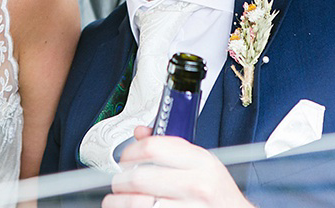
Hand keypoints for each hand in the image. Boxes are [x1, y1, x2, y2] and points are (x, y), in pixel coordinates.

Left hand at [103, 126, 252, 207]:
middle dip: (120, 180)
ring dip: (118, 202)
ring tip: (116, 200)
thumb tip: (140, 132)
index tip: (124, 159)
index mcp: (200, 161)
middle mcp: (197, 185)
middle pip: (140, 177)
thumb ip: (171, 147)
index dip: (130, 152)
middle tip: (118, 183)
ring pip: (137, 203)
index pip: (153, 148)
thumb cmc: (218, 193)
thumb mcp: (202, 163)